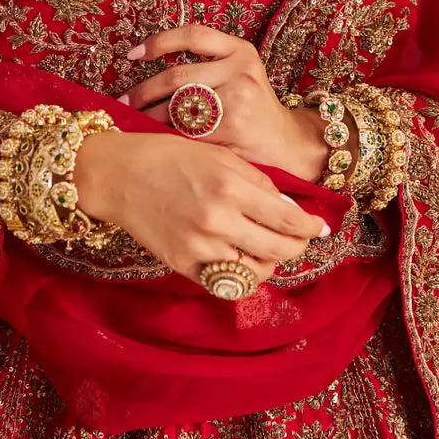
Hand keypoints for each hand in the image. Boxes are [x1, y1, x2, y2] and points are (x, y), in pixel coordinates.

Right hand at [72, 126, 329, 291]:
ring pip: (254, 273)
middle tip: (300, 241)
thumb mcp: (219, 155)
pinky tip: (241, 260)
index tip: (320, 227)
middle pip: (279, 251)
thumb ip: (257, 183)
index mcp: (231, 187)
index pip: (289, 219)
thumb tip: (291, 210)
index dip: (312, 227)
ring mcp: (200, 246)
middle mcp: (218, 220)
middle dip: (297, 247)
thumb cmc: (169, 155)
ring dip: (269, 264)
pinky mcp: (182, 264)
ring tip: (268, 250)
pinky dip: (238, 275)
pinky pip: (224, 283)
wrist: (117, 173)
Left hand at [115, 24, 334, 181]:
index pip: (194, 34)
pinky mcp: (231, 129)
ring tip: (132, 123)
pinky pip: (186, 132)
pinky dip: (166, 136)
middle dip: (143, 91)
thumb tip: (147, 71)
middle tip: (123, 102)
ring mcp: (237, 99)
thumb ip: (206, 65)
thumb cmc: (253, 109)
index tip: (133, 54)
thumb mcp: (240, 73)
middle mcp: (241, 70)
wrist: (286, 143)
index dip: (159, 41)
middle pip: (177, 75)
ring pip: (177, 106)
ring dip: (149, 117)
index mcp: (240, 50)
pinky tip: (154, 141)